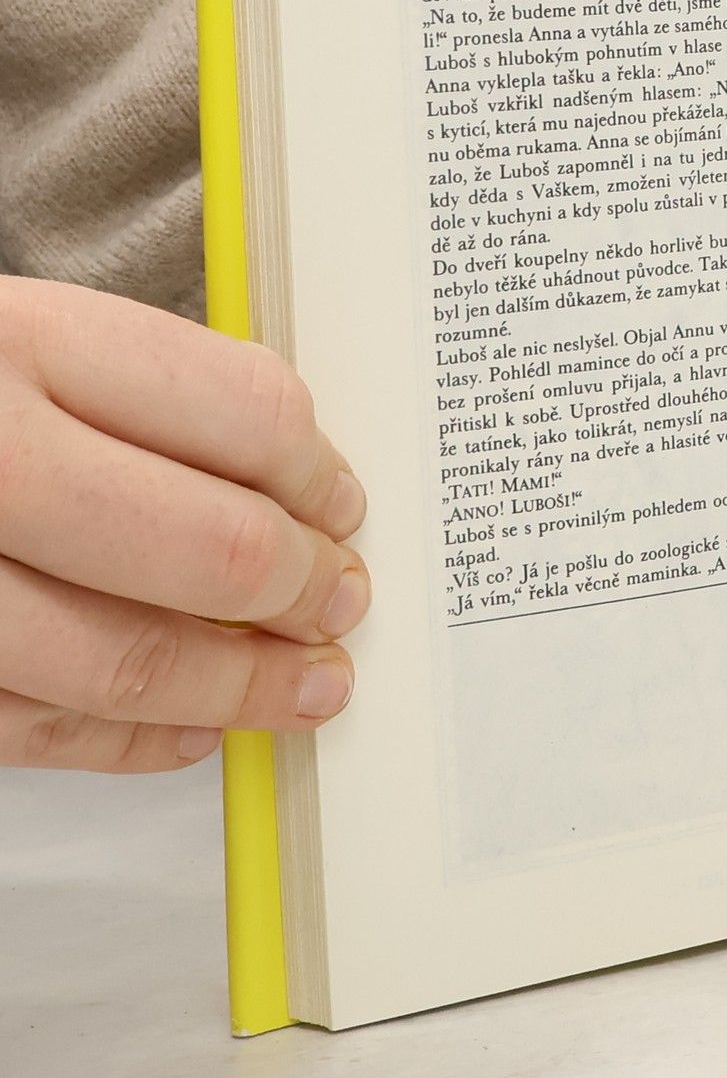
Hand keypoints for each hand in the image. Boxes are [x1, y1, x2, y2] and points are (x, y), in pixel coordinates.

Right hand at [0, 278, 368, 771]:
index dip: (320, 473)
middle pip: (213, 548)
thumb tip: (296, 484)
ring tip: (304, 687)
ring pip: (129, 662)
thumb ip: (134, 393)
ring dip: (241, 690)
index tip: (342, 505)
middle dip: (305, 590)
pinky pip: (35, 730)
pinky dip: (132, 743)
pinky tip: (188, 730)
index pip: (246, 414)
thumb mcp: (10, 335)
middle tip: (340, 601)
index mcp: (14, 341)